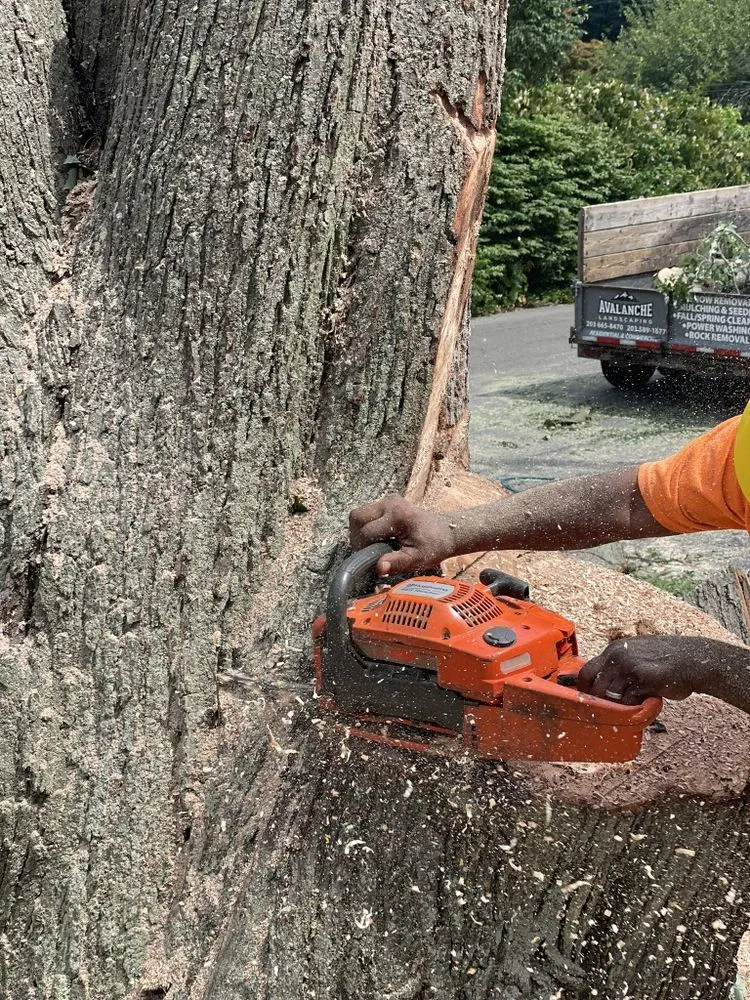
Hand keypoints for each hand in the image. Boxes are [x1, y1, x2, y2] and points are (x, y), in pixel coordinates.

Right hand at [349, 495, 454, 574]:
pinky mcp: (388, 501)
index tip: (370, 559)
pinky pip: (367, 513)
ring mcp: (388, 500)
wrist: (447, 531)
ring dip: (360, 531)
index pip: (366, 532)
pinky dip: (367, 526)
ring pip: (358, 514)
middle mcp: (390, 503)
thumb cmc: (433, 546)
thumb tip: (379, 567)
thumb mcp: (417, 559)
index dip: (363, 549)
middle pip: (356, 517)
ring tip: (373, 545)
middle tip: (367, 551)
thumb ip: (397, 563)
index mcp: (397, 516)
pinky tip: (379, 537)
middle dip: (357, 536)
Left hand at [576, 635, 716, 704]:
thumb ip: (620, 665)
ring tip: (636, 703)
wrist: (693, 660)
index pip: (586, 672)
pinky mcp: (642, 679)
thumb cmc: (667, 660)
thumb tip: (602, 684)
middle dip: (601, 702)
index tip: (591, 701)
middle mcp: (617, 656)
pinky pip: (629, 702)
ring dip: (622, 705)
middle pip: (595, 687)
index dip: (586, 690)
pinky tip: (648, 701)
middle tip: (612, 710)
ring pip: (612, 697)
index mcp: (613, 650)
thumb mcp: (637, 654)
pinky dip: (636, 707)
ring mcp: (628, 667)